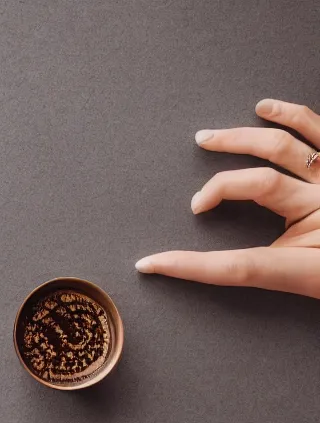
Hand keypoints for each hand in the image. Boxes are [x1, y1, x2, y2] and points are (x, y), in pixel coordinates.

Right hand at [135, 98, 319, 298]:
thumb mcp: (307, 285)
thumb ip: (263, 275)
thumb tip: (218, 270)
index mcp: (308, 256)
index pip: (235, 264)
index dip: (188, 265)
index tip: (149, 263)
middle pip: (256, 185)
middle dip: (218, 187)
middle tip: (196, 202)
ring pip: (283, 147)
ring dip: (241, 138)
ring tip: (208, 138)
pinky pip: (319, 131)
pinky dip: (293, 115)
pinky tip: (266, 107)